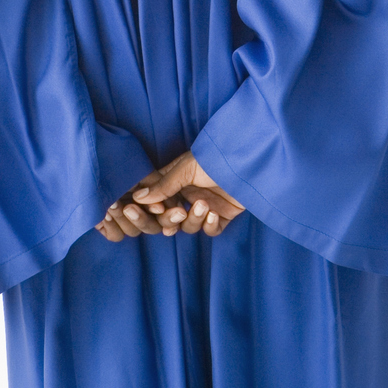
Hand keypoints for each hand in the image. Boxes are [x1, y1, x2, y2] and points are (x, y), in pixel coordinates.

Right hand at [95, 153, 244, 242]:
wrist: (250, 162)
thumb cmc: (216, 158)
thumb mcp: (186, 169)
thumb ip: (163, 185)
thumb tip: (137, 197)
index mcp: (176, 180)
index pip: (155, 198)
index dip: (151, 207)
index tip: (153, 207)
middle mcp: (188, 194)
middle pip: (169, 217)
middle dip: (170, 218)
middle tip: (178, 212)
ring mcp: (205, 205)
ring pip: (188, 226)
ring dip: (194, 219)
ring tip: (204, 206)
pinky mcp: (222, 216)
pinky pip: (210, 230)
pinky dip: (210, 226)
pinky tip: (214, 215)